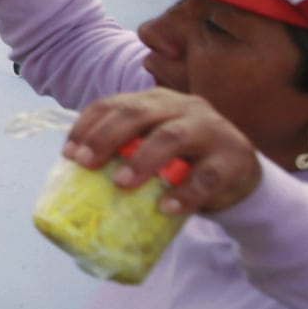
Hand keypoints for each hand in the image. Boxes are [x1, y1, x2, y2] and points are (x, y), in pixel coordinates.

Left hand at [60, 89, 264, 214]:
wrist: (239, 178)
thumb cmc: (184, 163)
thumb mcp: (153, 150)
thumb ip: (125, 153)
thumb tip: (74, 177)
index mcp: (158, 101)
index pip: (115, 104)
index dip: (88, 126)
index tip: (68, 154)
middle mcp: (185, 106)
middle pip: (139, 113)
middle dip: (107, 137)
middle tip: (85, 163)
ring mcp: (213, 129)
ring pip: (173, 136)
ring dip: (142, 160)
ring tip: (121, 184)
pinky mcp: (236, 158)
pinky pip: (207, 175)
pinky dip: (185, 193)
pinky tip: (167, 208)